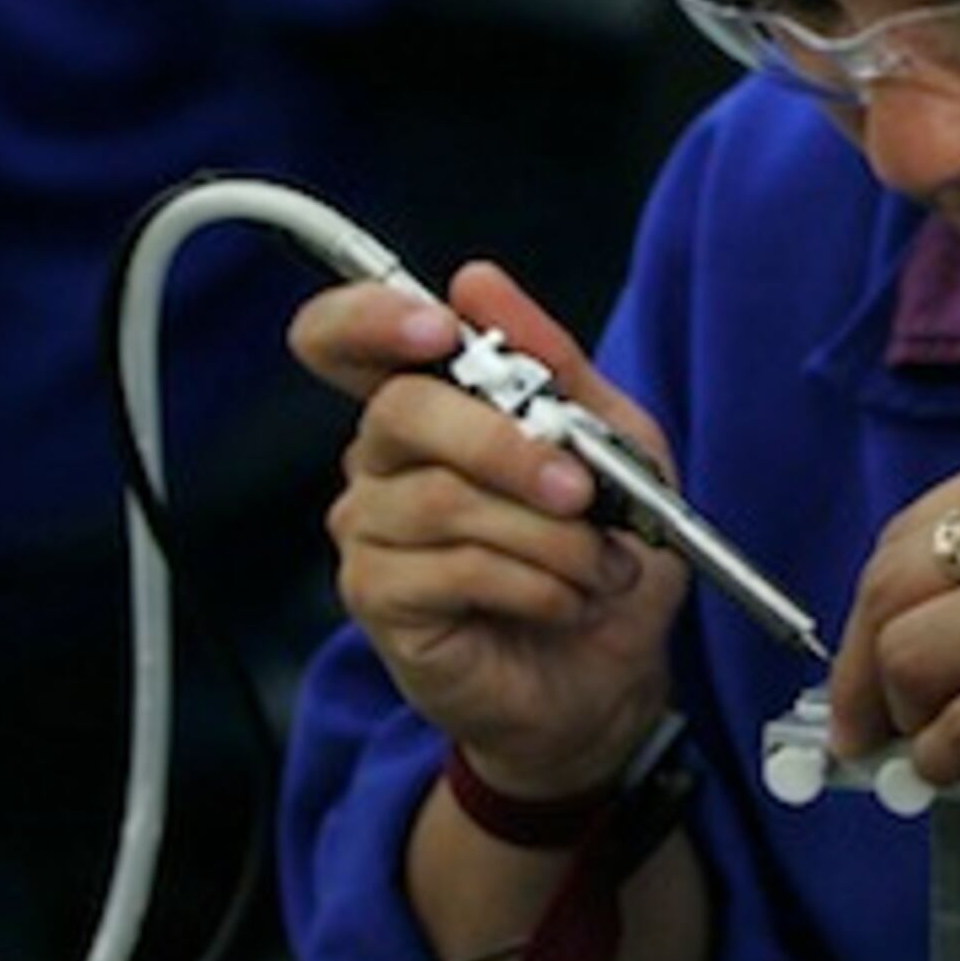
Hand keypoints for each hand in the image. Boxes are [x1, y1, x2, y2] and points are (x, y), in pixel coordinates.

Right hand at [293, 261, 682, 794]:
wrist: (610, 678)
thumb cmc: (605, 556)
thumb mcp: (616, 443)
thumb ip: (554, 364)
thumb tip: (480, 282)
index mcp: (430, 406)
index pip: (343, 338)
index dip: (370, 319)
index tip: (439, 327)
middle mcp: (382, 460)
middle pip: (402, 410)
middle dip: (506, 444)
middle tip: (581, 489)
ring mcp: (371, 530)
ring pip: (443, 499)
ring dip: (547, 536)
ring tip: (598, 565)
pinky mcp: (378, 599)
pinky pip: (451, 568)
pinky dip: (534, 582)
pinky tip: (565, 600)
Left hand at [829, 425, 959, 783]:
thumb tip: (949, 628)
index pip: (910, 534)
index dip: (870, 612)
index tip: (862, 659)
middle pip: (889, 588)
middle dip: (856, 672)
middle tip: (858, 726)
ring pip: (911, 654)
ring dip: (902, 716)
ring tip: (924, 748)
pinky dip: (945, 759)